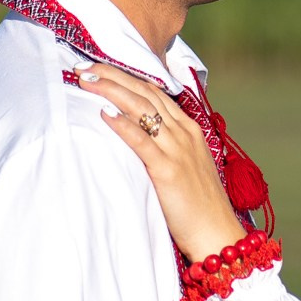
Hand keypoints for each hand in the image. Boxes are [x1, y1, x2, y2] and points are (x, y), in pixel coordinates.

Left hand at [79, 66, 246, 261]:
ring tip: (86, 80)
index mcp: (189, 129)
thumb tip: (136, 138)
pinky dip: (122, 124)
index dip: (126, 77)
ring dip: (112, 90)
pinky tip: (104, 113)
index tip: (100, 69)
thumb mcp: (186, 166)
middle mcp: (185, 133)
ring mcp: (178, 149)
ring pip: (142, 108)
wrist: (217, 234)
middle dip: (113, 75)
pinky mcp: (169, 170)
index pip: (155, 91)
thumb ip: (166, 148)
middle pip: (145, 92)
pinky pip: (142, 140)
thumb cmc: (198, 205)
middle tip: (84, 66)